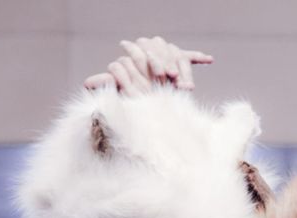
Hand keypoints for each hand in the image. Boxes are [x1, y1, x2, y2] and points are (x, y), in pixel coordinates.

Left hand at [83, 36, 212, 94]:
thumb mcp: (119, 85)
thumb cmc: (130, 88)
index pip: (145, 50)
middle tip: (169, 78)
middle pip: (162, 50)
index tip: (159, 74)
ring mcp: (167, 54)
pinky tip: (209, 60)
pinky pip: (189, 57)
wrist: (144, 90)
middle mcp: (153, 48)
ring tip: (185, 84)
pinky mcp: (180, 60)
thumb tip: (86, 83)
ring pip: (176, 55)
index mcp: (138, 51)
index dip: (153, 62)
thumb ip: (106, 82)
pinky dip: (198, 57)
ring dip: (182, 69)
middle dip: (166, 63)